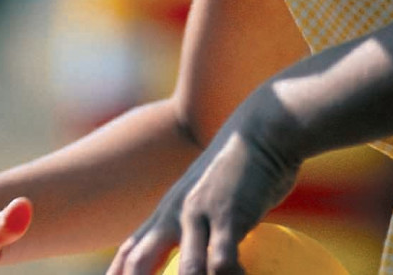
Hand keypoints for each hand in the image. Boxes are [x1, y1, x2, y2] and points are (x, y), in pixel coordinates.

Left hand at [106, 97, 300, 274]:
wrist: (263, 131)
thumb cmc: (241, 167)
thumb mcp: (210, 195)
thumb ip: (201, 224)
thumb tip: (206, 257)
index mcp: (167, 212)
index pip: (130, 251)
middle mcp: (174, 214)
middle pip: (140, 260)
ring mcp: (198, 214)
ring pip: (185, 269)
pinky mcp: (229, 215)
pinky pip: (223, 261)